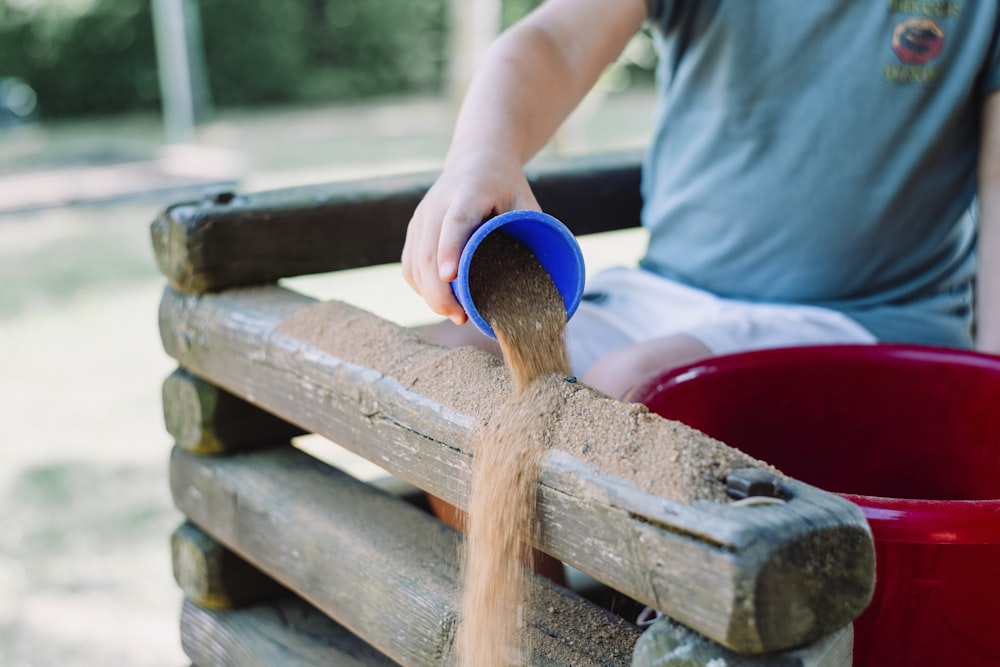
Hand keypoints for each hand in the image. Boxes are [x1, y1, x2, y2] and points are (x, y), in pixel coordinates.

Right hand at [402, 150, 539, 324]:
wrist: (475, 159)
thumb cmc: (506, 186)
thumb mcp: (525, 200)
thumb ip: (533, 232)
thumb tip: (545, 280)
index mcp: (468, 193)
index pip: (454, 223)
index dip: (450, 250)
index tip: (450, 276)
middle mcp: (437, 204)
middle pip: (428, 252)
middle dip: (439, 291)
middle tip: (460, 317)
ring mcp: (421, 217)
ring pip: (415, 263)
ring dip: (430, 295)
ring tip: (454, 314)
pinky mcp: (414, 229)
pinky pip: (409, 265)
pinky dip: (421, 287)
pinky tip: (438, 300)